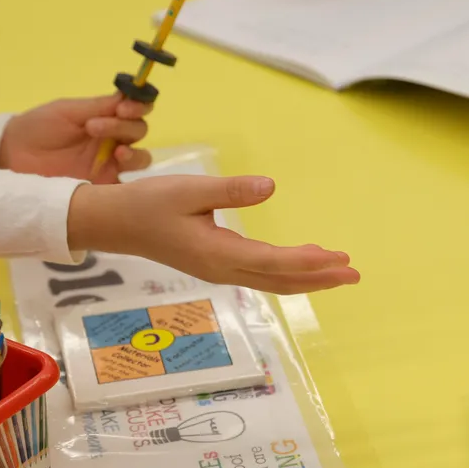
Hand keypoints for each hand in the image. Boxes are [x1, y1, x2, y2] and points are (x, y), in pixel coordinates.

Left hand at [0, 93, 152, 183]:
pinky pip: (127, 185)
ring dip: (134, 152)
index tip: (124, 108)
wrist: (13, 155)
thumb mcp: (67, 111)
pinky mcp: (103, 185)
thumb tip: (129, 96)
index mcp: (106, 117)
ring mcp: (110, 164)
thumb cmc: (38, 127)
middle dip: (123, 126)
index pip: (136, 110)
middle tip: (93, 127)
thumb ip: (99, 106)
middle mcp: (113, 139)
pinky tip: (117, 169)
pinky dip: (130, 178)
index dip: (139, 107)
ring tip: (116, 152)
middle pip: (139, 131)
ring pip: (141, 157)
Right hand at [68, 175, 359, 293]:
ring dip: (307, 278)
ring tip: (339, 272)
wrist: (114, 223)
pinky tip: (303, 265)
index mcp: (218, 253)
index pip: (273, 262)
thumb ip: (231, 190)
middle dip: (320, 278)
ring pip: (272, 281)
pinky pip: (261, 275)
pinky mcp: (216, 265)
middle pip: (281, 280)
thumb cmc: (148, 203)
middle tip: (354, 273)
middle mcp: (223, 269)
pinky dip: (287, 273)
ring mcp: (220, 271)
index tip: (338, 257)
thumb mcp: (189, 189)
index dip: (308, 262)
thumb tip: (271, 186)